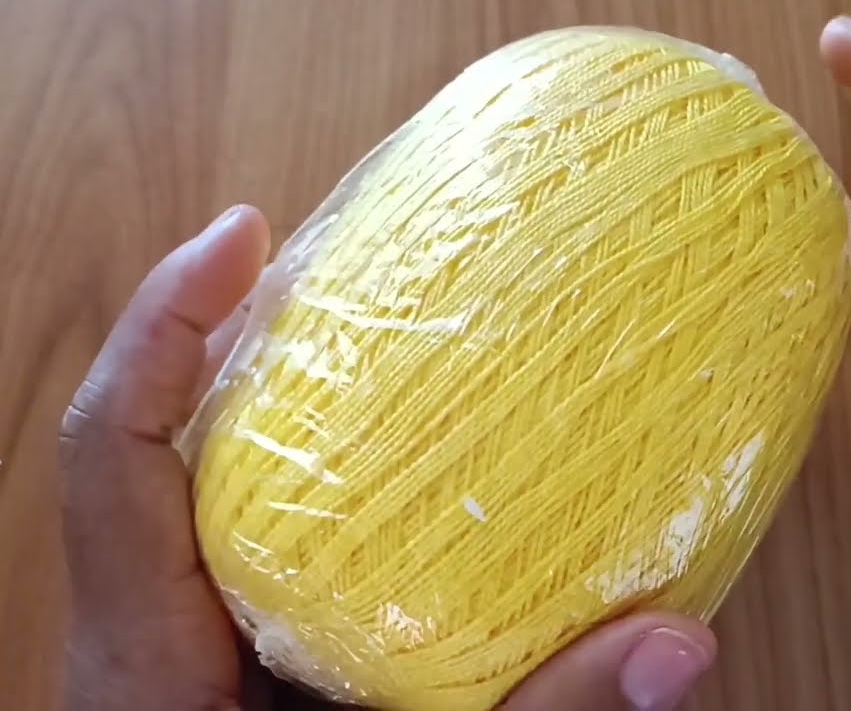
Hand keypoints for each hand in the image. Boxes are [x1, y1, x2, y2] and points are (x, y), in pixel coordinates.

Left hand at [60, 206, 714, 710]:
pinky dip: (322, 493)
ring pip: (212, 498)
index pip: (117, 455)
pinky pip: (259, 552)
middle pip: (163, 446)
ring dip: (282, 413)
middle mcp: (158, 639)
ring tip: (376, 344)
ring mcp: (193, 655)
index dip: (159, 326)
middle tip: (341, 270)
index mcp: (154, 665)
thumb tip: (680, 646)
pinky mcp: (238, 674)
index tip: (239, 235)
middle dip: (238, 343)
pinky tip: (408, 484)